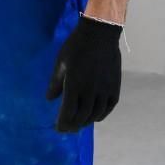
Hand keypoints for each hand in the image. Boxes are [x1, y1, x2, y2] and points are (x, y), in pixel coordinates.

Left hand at [44, 15, 122, 131]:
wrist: (99, 34)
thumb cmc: (76, 47)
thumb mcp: (61, 63)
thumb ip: (55, 82)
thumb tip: (49, 99)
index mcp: (74, 85)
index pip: (67, 113)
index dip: (62, 124)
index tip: (58, 128)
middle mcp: (90, 92)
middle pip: (81, 117)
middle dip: (73, 126)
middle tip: (67, 129)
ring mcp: (104, 90)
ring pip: (95, 115)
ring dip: (86, 122)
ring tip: (79, 124)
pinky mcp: (115, 88)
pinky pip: (109, 108)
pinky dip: (101, 115)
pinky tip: (95, 117)